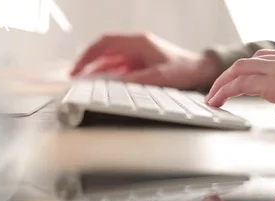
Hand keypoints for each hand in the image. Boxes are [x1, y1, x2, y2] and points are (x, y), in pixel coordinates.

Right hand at [71, 33, 218, 88]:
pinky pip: (118, 68)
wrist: (200, 70)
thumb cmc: (184, 69)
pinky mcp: (139, 64)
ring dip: (96, 70)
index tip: (77, 68)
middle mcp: (135, 46)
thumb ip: (137, 80)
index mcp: (138, 42)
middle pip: (104, 50)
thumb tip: (114, 85)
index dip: (88, 55)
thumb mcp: (159, 76)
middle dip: (87, 62)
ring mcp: (136, 54)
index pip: (105, 43)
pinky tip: (100, 85)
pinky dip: (107, 75)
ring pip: (109, 60)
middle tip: (74, 76)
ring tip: (83, 83)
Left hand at [205, 49, 274, 122]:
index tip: (236, 81)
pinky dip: (225, 91)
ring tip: (212, 98)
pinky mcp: (273, 83)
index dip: (247, 71)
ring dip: (222, 84)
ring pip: (239, 70)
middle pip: (247, 62)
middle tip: (217, 90)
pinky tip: (217, 101)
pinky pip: (240, 84)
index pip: (264, 60)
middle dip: (228, 76)